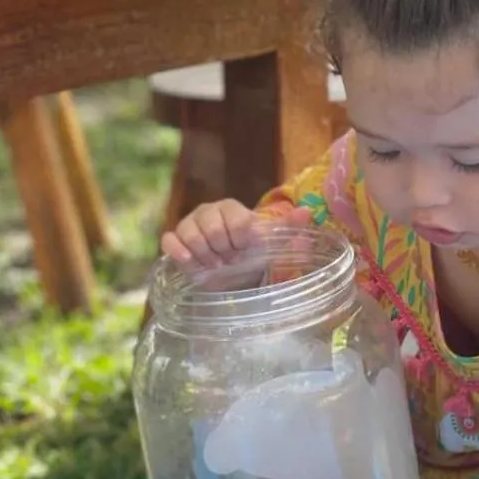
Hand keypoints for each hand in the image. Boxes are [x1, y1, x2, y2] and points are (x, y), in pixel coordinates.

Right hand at [160, 199, 307, 270]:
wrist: (226, 271)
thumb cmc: (249, 253)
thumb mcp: (271, 242)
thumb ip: (289, 227)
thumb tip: (308, 212)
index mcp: (231, 208)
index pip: (237, 221)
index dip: (242, 241)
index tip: (245, 250)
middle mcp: (208, 211)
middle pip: (213, 230)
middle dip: (224, 251)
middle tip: (230, 260)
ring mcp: (188, 224)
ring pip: (192, 236)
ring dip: (207, 257)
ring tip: (216, 264)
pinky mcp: (174, 239)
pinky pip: (170, 241)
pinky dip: (181, 253)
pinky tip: (192, 264)